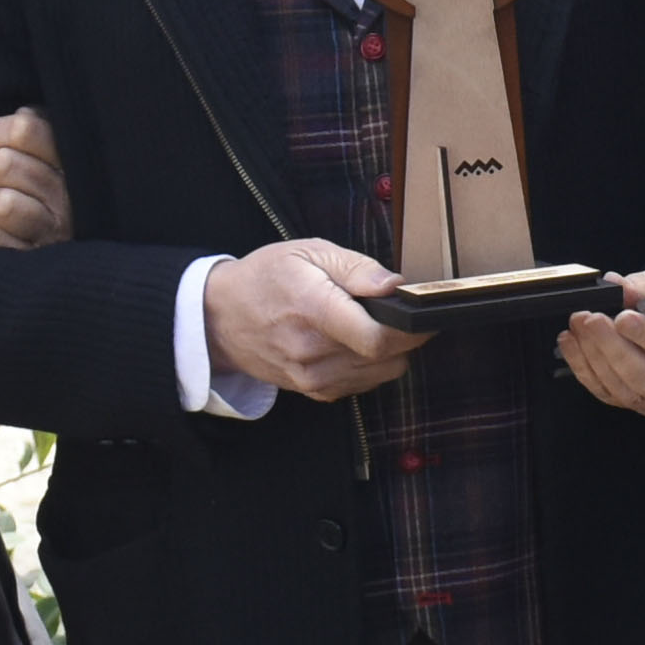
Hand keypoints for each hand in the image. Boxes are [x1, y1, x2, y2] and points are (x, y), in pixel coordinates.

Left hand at [0, 105, 69, 251]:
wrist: (76, 258)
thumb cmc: (55, 191)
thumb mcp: (59, 155)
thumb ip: (43, 129)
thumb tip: (22, 114)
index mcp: (76, 163)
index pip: (25, 129)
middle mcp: (69, 198)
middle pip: (3, 164)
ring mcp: (53, 232)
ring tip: (0, 206)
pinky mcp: (33, 260)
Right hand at [203, 234, 417, 404]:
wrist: (221, 318)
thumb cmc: (266, 278)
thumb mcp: (309, 253)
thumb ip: (357, 269)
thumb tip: (395, 285)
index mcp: (313, 310)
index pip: (377, 337)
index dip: (412, 327)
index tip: (423, 312)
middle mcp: (312, 352)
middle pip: (387, 357)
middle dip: (406, 335)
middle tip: (398, 312)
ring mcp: (313, 377)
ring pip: (382, 373)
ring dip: (389, 350)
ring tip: (369, 323)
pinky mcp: (315, 392)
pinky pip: (365, 383)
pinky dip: (371, 364)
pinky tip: (354, 342)